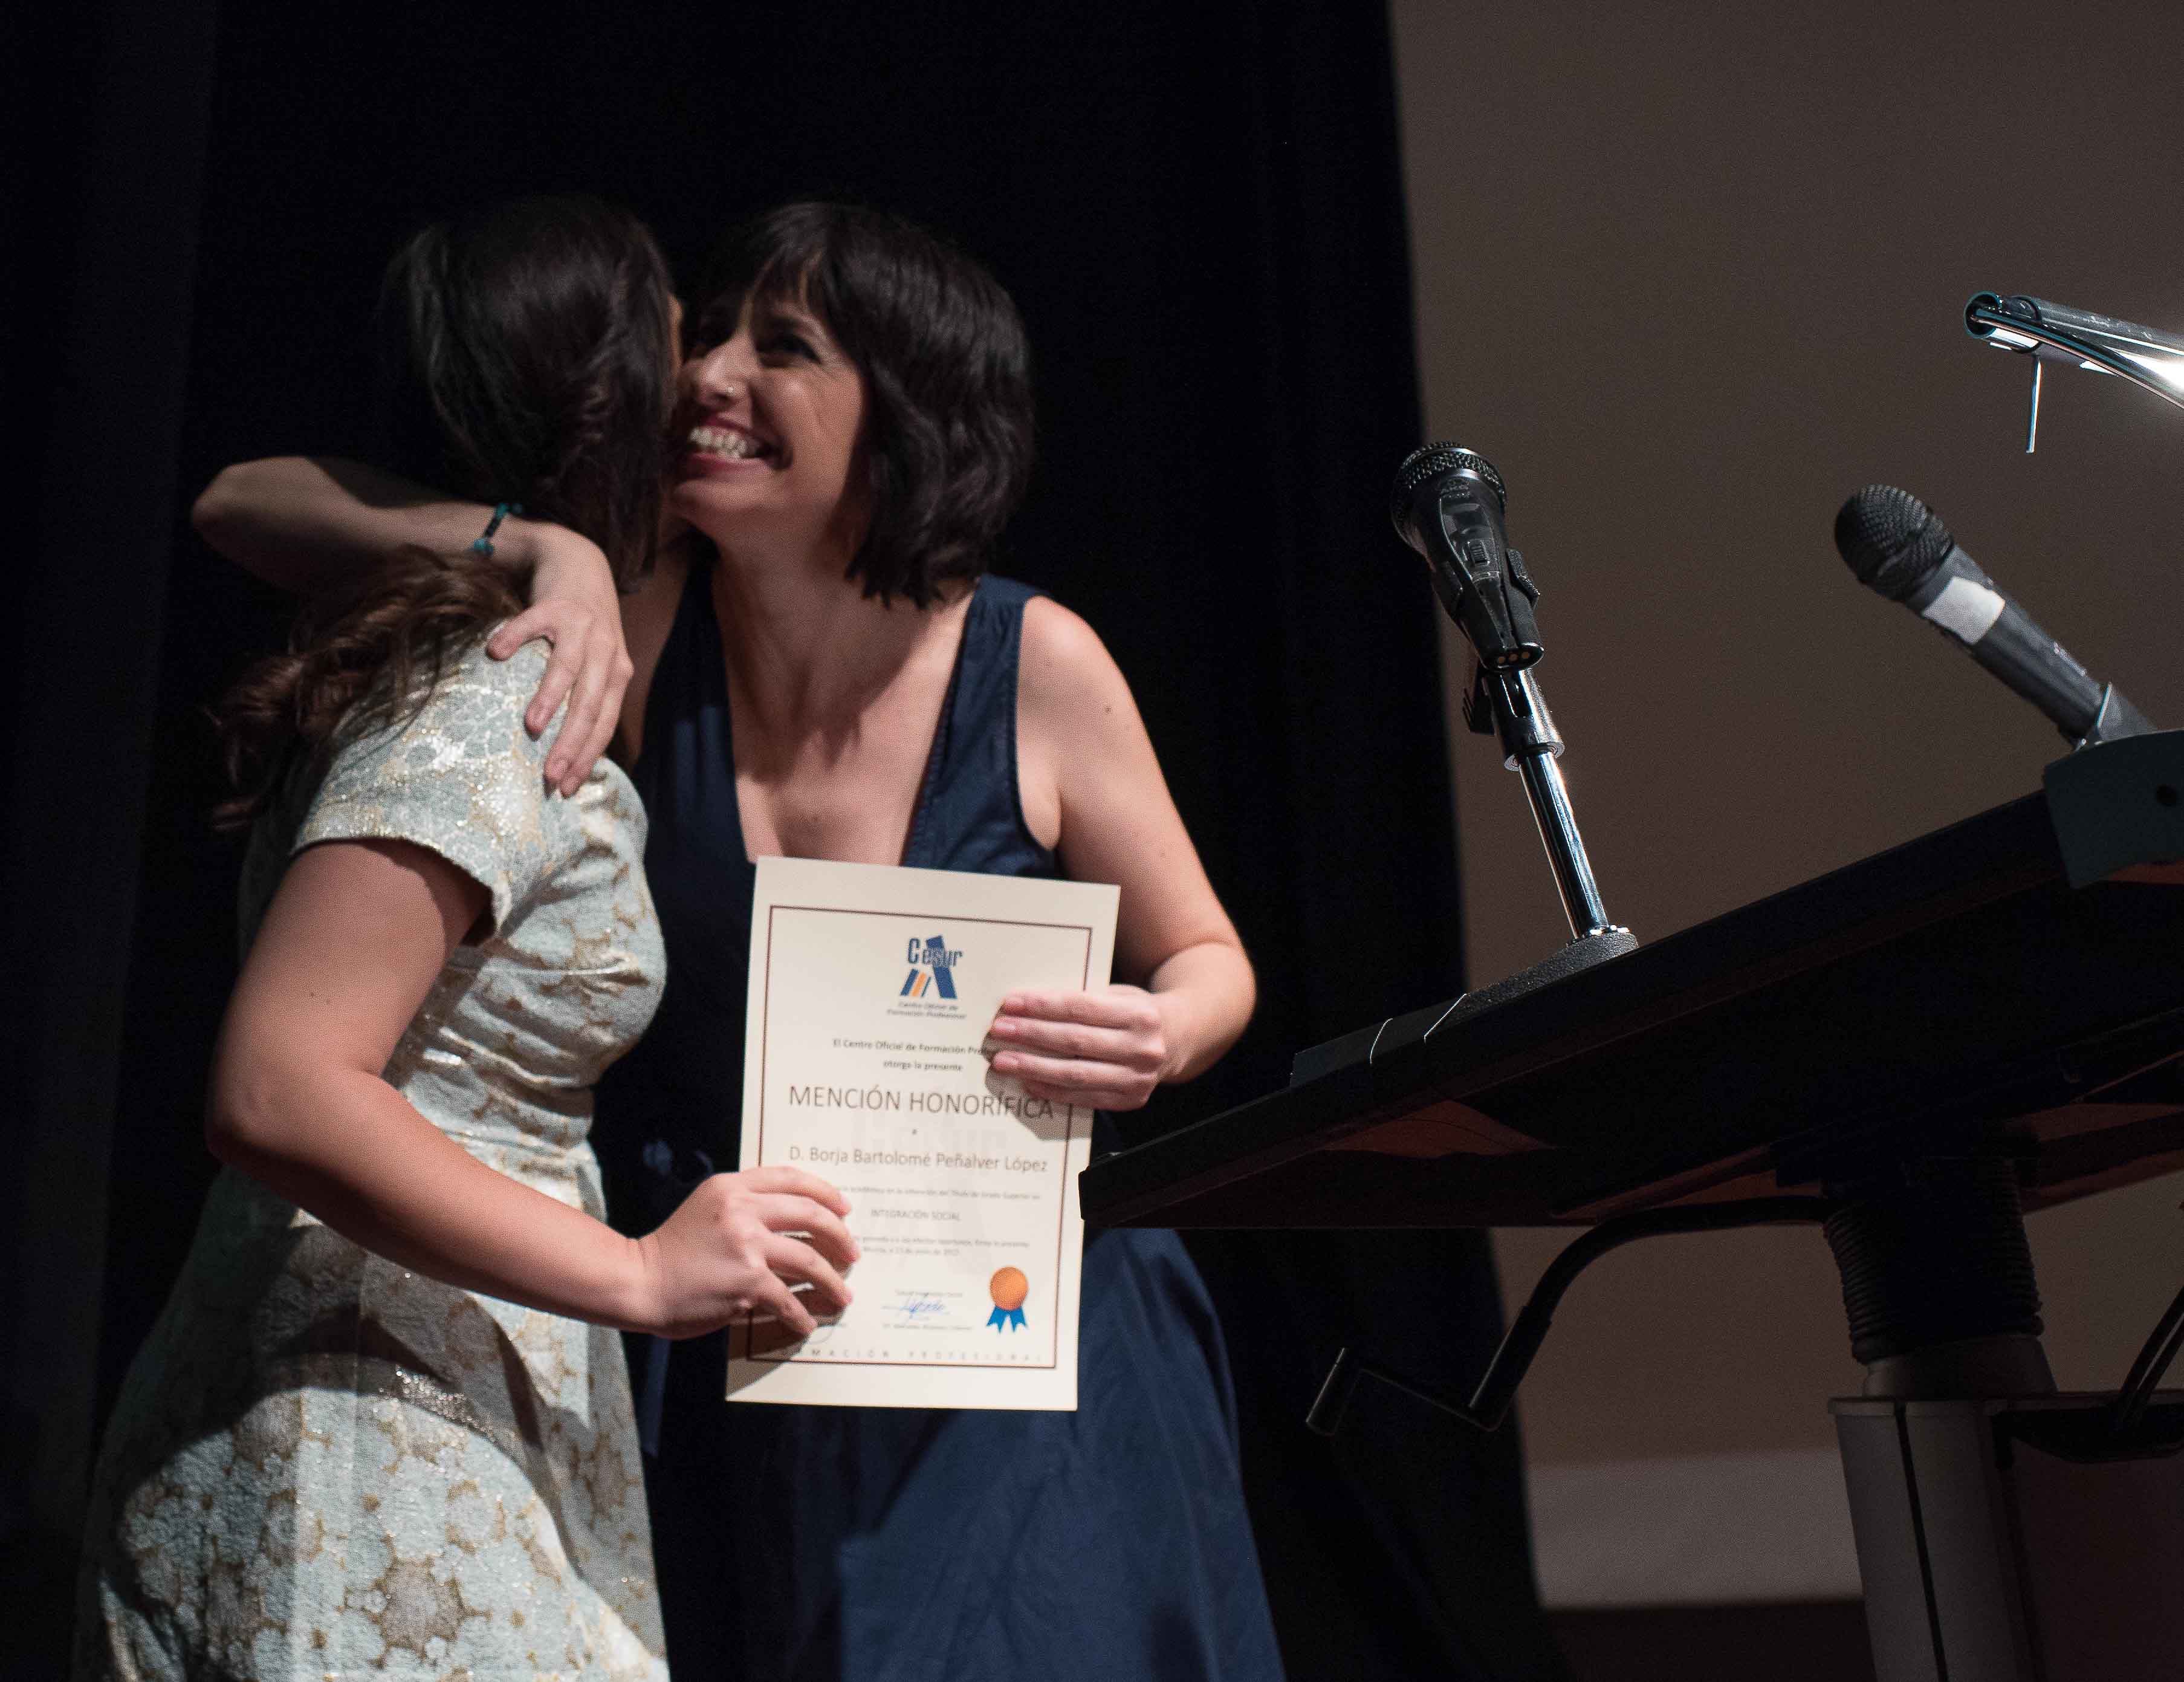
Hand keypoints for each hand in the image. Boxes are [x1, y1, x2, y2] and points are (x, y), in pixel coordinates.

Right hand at [485, 527, 631, 794]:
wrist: (582, 564)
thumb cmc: (585, 628)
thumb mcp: (598, 664)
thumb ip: (589, 698)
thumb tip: (571, 752)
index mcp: (616, 673)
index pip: (604, 723)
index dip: (588, 757)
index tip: (567, 788)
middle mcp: (605, 652)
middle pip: (590, 704)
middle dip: (572, 743)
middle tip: (551, 775)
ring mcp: (582, 626)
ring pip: (569, 667)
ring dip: (551, 698)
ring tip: (533, 726)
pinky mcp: (555, 603)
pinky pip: (532, 623)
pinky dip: (515, 636)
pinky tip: (495, 654)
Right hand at [631, 1166, 857, 1339]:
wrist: (640, 1281)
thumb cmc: (674, 1248)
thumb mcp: (706, 1207)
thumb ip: (744, 1203)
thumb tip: (795, 1217)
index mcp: (733, 1187)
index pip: (792, 1179)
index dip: (826, 1193)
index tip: (845, 1209)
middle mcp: (743, 1210)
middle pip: (811, 1215)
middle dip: (840, 1236)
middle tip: (853, 1254)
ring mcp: (747, 1246)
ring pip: (809, 1261)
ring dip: (832, 1282)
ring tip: (843, 1295)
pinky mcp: (747, 1282)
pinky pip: (789, 1300)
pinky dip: (803, 1314)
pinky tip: (808, 1322)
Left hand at [984, 985, 1170, 1110]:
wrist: (1179, 1039)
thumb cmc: (1137, 1012)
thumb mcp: (1120, 996)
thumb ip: (1084, 1001)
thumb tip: (1028, 1006)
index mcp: (1139, 1014)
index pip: (1081, 1008)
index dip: (1042, 1006)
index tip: (1011, 1004)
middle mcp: (1142, 1048)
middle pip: (1075, 1041)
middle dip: (1031, 1035)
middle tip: (998, 1031)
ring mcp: (1138, 1079)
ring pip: (1075, 1074)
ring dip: (1033, 1067)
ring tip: (1003, 1060)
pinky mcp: (1131, 1100)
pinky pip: (1083, 1098)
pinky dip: (1051, 1091)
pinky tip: (1028, 1082)